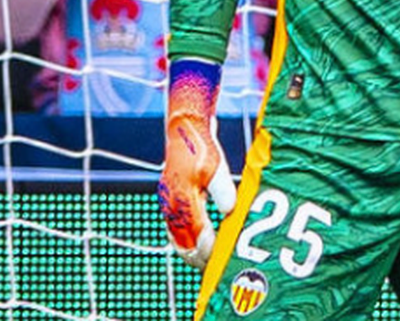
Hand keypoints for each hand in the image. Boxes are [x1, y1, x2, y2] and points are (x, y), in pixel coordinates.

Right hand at [160, 60, 237, 268]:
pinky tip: (195, 248)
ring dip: (191, 254)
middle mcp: (172, 205)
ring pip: (178, 239)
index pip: (197, 235)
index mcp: (183, 199)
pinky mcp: (170, 201)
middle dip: (200, 259)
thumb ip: (223, 190)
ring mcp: (168, 204)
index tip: (224, 260)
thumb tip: (230, 213)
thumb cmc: (201, 146)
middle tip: (216, 271)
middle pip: (184, 243)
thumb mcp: (216, 166)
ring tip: (206, 265)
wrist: (184, 129)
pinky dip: (185, 242)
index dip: (211, 250)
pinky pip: (175, 230)